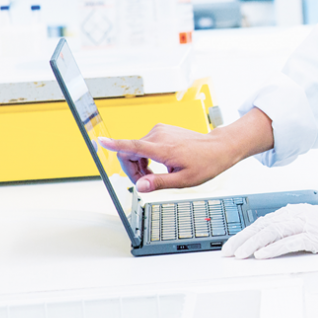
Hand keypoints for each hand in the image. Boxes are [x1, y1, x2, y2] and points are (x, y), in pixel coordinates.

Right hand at [98, 108, 273, 191]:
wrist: (218, 148)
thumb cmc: (205, 163)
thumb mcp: (183, 180)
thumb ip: (159, 183)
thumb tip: (140, 186)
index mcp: (163, 148)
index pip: (132, 145)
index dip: (114, 145)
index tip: (100, 140)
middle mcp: (158, 135)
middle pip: (129, 152)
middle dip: (132, 170)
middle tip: (147, 183)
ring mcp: (160, 130)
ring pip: (135, 149)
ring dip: (140, 165)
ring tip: (156, 175)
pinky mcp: (162, 130)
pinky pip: (144, 144)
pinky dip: (146, 157)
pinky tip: (159, 165)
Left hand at [223, 204, 317, 267]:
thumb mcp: (307, 228)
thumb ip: (287, 234)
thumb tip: (261, 248)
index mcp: (295, 210)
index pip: (263, 221)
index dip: (244, 233)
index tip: (230, 245)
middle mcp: (299, 213)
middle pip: (265, 225)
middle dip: (243, 239)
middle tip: (228, 251)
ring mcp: (308, 223)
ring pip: (274, 232)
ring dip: (254, 244)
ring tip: (241, 254)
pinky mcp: (316, 235)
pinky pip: (290, 241)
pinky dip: (274, 248)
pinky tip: (262, 255)